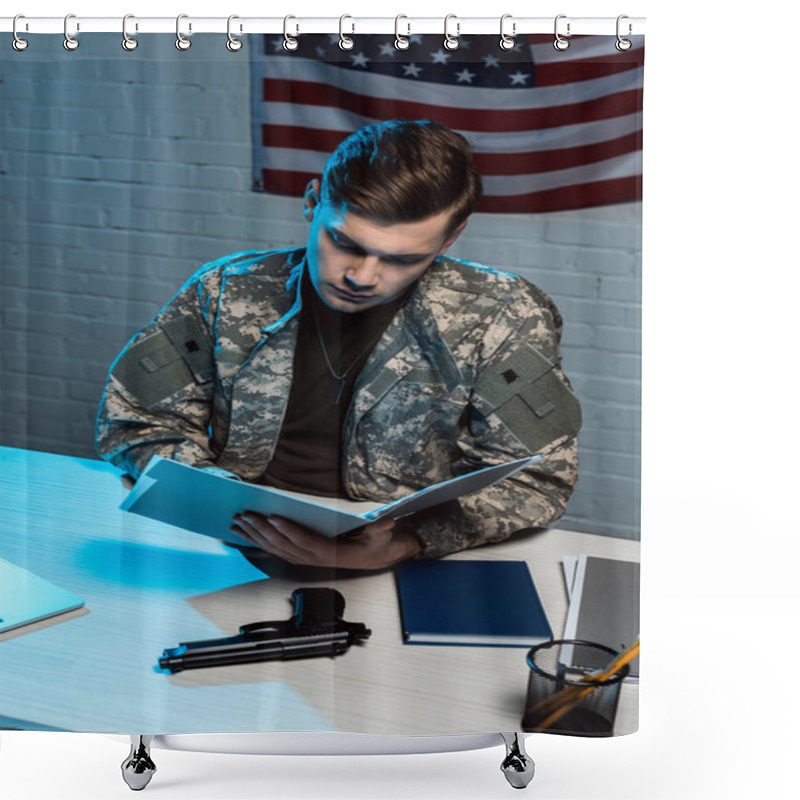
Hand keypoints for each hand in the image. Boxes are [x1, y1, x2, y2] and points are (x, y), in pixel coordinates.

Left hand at [230, 513, 421, 569]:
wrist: (369, 557)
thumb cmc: (373, 543)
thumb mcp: (381, 535)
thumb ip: (381, 530)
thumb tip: (386, 524)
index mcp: (329, 551)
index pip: (304, 540)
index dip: (288, 529)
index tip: (273, 516)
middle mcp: (312, 558)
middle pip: (283, 544)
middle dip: (262, 529)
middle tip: (245, 514)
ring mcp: (302, 558)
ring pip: (274, 548)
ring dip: (254, 535)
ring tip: (237, 521)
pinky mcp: (297, 556)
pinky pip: (273, 549)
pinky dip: (256, 541)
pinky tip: (243, 532)